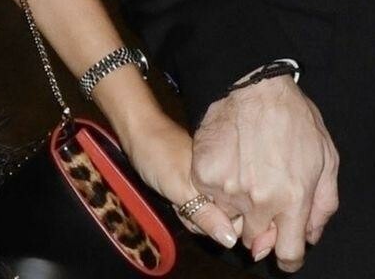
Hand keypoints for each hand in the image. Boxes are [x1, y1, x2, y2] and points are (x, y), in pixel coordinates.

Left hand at [119, 111, 243, 249]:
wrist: (137, 133)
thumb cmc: (158, 156)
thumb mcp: (181, 190)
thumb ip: (207, 215)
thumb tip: (231, 240)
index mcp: (226, 179)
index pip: (238, 218)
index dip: (220, 224)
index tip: (197, 212)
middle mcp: (220, 182)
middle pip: (222, 219)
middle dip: (200, 219)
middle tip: (181, 201)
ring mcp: (206, 184)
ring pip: (206, 214)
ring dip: (189, 213)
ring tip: (175, 197)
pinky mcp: (194, 184)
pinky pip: (196, 205)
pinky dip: (184, 206)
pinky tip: (173, 198)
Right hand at [191, 77, 339, 272]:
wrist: (255, 85)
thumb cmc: (295, 119)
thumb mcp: (326, 159)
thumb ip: (323, 205)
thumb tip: (310, 235)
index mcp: (293, 199)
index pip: (288, 254)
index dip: (288, 256)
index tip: (285, 250)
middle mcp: (259, 200)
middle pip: (255, 241)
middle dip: (263, 225)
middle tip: (265, 195)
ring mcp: (228, 189)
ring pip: (229, 220)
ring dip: (237, 207)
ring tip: (246, 174)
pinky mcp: (204, 174)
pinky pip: (208, 197)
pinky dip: (217, 187)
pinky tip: (229, 163)